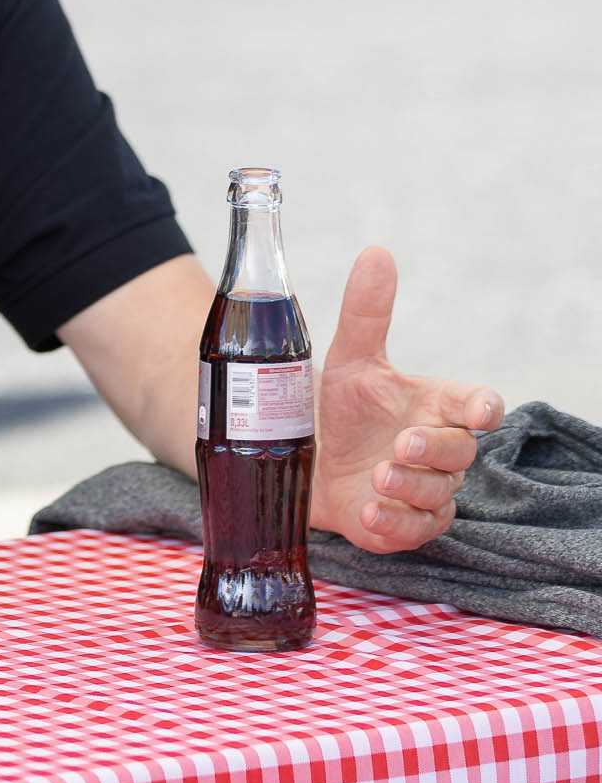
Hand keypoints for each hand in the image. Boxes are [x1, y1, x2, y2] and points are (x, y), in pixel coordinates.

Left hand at [313, 247, 504, 553]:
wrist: (299, 459)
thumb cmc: (337, 408)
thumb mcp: (347, 359)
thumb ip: (366, 312)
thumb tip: (376, 253)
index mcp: (435, 405)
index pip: (478, 404)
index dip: (483, 408)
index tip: (478, 411)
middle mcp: (438, 449)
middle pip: (461, 452)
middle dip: (435, 449)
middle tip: (402, 444)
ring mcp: (425, 490)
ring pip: (440, 494)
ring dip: (412, 486)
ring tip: (379, 475)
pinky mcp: (404, 525)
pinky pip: (416, 530)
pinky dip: (394, 522)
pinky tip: (370, 510)